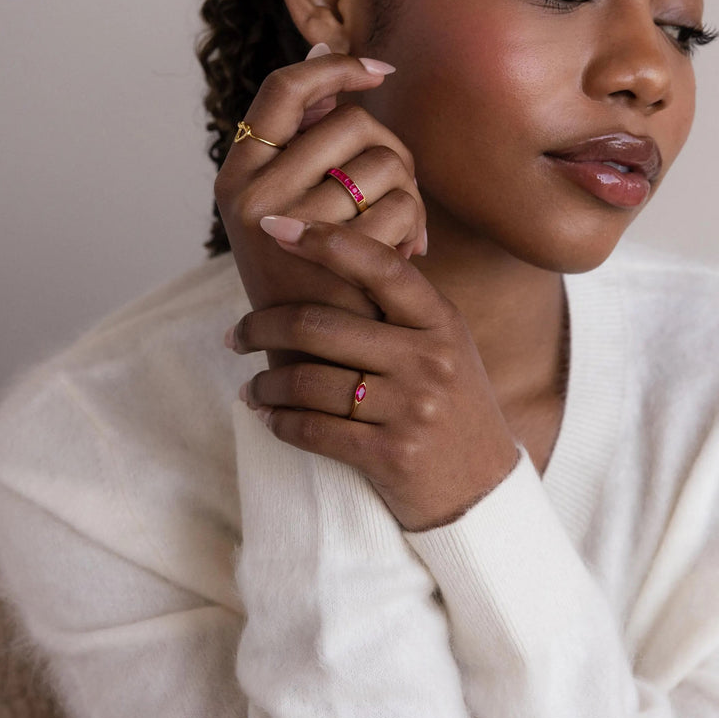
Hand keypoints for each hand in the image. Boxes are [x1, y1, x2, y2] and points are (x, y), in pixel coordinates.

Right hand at [214, 48, 425, 364]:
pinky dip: (417, 228)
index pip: (284, 87)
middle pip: (348, 121)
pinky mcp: (330, 257)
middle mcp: (249, 192)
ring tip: (400, 230)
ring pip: (382, 160)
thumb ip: (308, 137)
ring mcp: (286, 224)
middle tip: (396, 187)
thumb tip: (329, 48)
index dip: (335, 66)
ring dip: (408, 192)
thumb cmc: (311, 275)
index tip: (380, 68)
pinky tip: (408, 255)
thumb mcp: (291, 204)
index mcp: (238, 171)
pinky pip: (400, 206)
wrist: (312, 362)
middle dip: (391, 148)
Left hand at [227, 216, 519, 531]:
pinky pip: (313, 430)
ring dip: (264, 385)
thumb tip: (328, 261)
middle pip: (320, 326)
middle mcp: (429, 358)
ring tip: (251, 388)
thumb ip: (400, 310)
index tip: (276, 228)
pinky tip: (268, 418)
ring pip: (307, 381)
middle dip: (261, 327)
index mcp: (440, 320)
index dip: (323, 241)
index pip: (378, 265)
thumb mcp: (445, 346)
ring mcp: (412, 408)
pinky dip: (280, 422)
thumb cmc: (452, 405)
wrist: (483, 489)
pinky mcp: (391, 455)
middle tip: (236, 335)